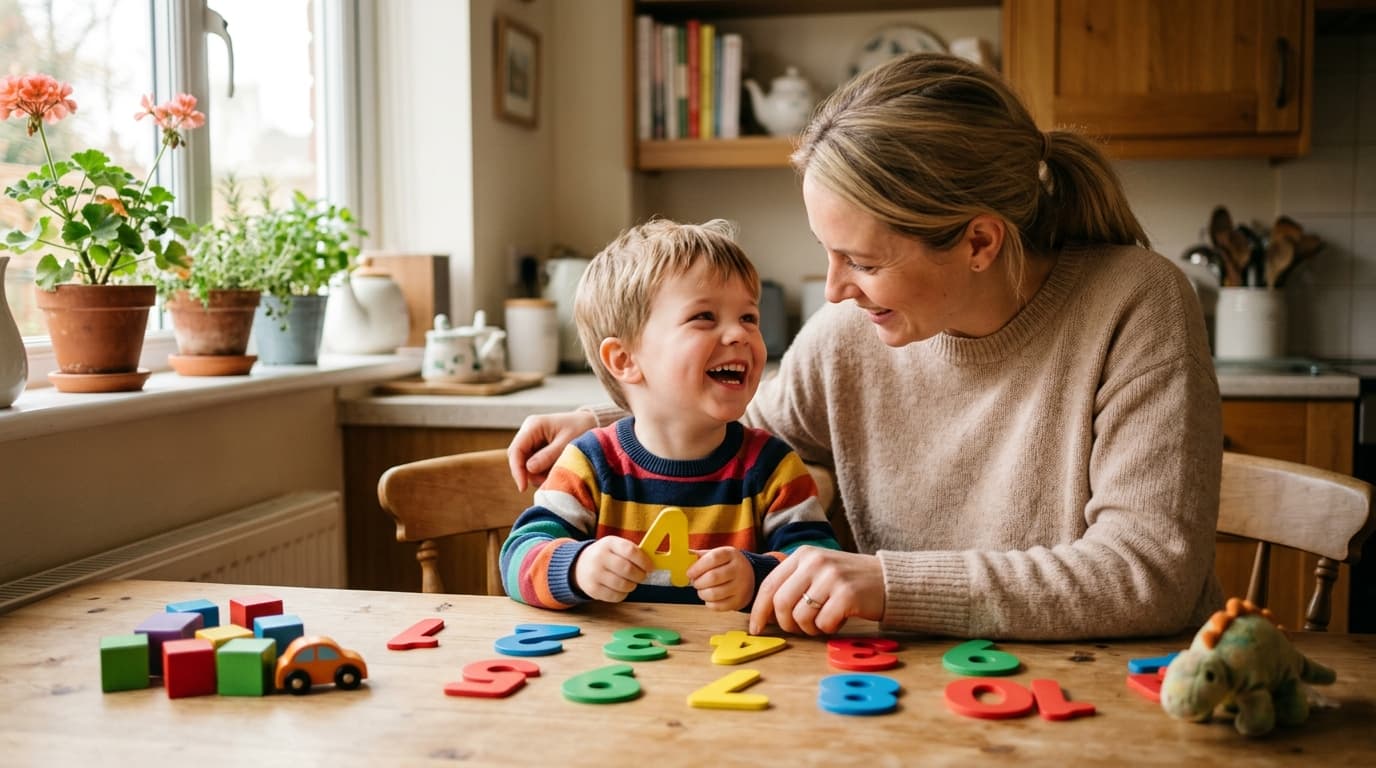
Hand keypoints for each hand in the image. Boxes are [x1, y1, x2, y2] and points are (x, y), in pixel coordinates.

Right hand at [507, 410, 597, 490]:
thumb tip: (529, 468)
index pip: (516, 450)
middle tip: (548, 480)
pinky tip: (556, 468)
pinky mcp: (536, 448)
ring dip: (538, 473)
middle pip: (517, 458)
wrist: (590, 423)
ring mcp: (531, 440)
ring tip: (557, 471)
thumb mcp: (567, 443)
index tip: (523, 488)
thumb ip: (548, 456)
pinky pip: (533, 464)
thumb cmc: (581, 429)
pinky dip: (543, 471)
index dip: (517, 470)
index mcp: (533, 425)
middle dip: (529, 473)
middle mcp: (528, 432)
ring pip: (525, 464)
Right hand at [573, 537, 652, 602]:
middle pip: (627, 569)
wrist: (580, 564)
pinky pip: (615, 596)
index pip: (630, 551)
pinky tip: (622, 588)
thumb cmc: (606, 555)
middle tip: (642, 576)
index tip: (650, 567)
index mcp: (609, 543)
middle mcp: (599, 557)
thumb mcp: (615, 546)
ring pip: (623, 585)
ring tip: (632, 582)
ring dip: (632, 585)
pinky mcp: (593, 589)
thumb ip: (632, 552)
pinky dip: (623, 594)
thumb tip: (651, 565)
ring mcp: (594, 574)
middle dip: (640, 575)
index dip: (644, 561)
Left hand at [686, 547, 754, 611]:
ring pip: (714, 594)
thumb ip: (701, 556)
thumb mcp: (718, 555)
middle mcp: (739, 569)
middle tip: (695, 583)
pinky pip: (718, 606)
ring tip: (701, 590)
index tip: (689, 573)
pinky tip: (709, 598)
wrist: (749, 576)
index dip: (698, 567)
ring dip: (702, 593)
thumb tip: (685, 555)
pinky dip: (709, 603)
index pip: (713, 558)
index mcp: (731, 554)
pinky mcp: (739, 601)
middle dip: (698, 582)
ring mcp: (741, 586)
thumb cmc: (727, 565)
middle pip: (713, 577)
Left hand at [748, 547, 885, 635]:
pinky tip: (840, 620)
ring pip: (801, 617)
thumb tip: (764, 614)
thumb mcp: (818, 572)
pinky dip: (829, 629)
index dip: (759, 610)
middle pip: (781, 604)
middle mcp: (815, 562)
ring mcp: (831, 577)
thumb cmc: (849, 581)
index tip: (756, 629)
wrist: (889, 579)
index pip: (769, 585)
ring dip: (810, 629)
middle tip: (801, 629)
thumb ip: (793, 584)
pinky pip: (824, 624)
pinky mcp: (847, 595)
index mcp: (803, 555)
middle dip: (787, 624)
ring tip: (824, 622)